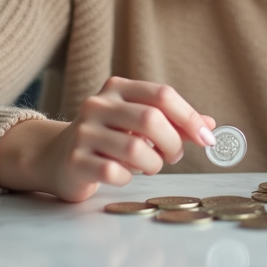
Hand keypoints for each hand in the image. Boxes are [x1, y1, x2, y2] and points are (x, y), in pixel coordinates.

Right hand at [0, 76, 215, 201]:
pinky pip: (115, 172)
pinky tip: (125, 174)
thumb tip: (210, 125)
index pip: (162, 95)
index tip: (207, 138)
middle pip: (150, 119)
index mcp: (118, 89)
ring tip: (151, 166)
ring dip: (153, 164)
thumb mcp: (137, 123)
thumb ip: (173, 122)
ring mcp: (84, 132)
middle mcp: (98, 105)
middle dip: (172, 143)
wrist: (56, 158)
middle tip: (174, 156)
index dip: (189, 117)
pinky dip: (129, 177)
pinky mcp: (75, 161)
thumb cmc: (107, 139)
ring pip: (135, 149)